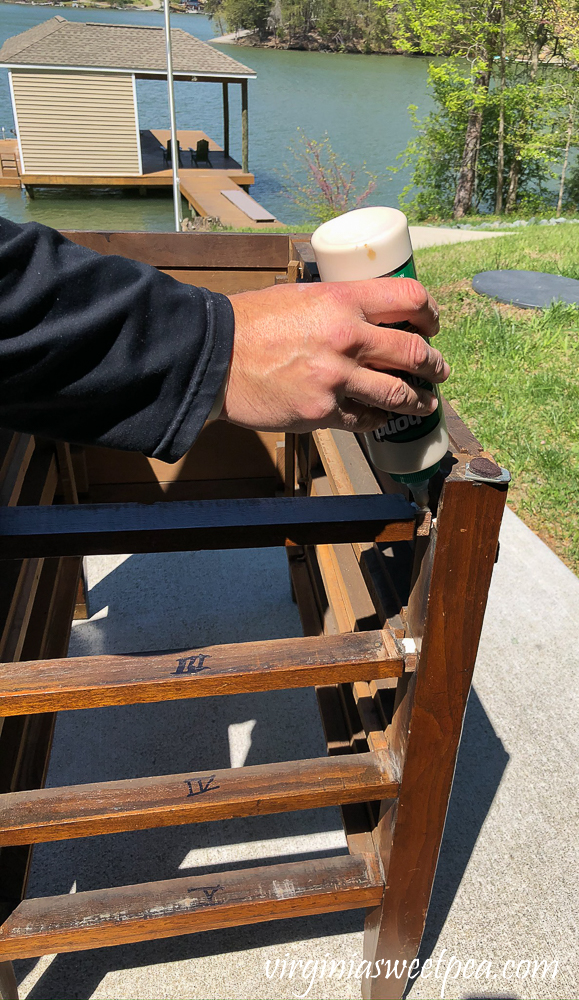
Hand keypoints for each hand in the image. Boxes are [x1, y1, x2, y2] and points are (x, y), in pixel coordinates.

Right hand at [222, 277, 447, 433]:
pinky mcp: (322, 412)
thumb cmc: (251, 324)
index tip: (432, 325)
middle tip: (439, 369)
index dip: (431, 314)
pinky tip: (381, 416)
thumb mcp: (300, 297)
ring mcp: (336, 379)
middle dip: (435, 364)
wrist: (214, 359)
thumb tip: (370, 318)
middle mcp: (346, 338)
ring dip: (419, 400)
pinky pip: (365, 418)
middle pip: (415, 352)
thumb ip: (338, 306)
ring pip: (398, 393)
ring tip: (425, 401)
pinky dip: (378, 418)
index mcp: (342, 300)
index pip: (410, 298)